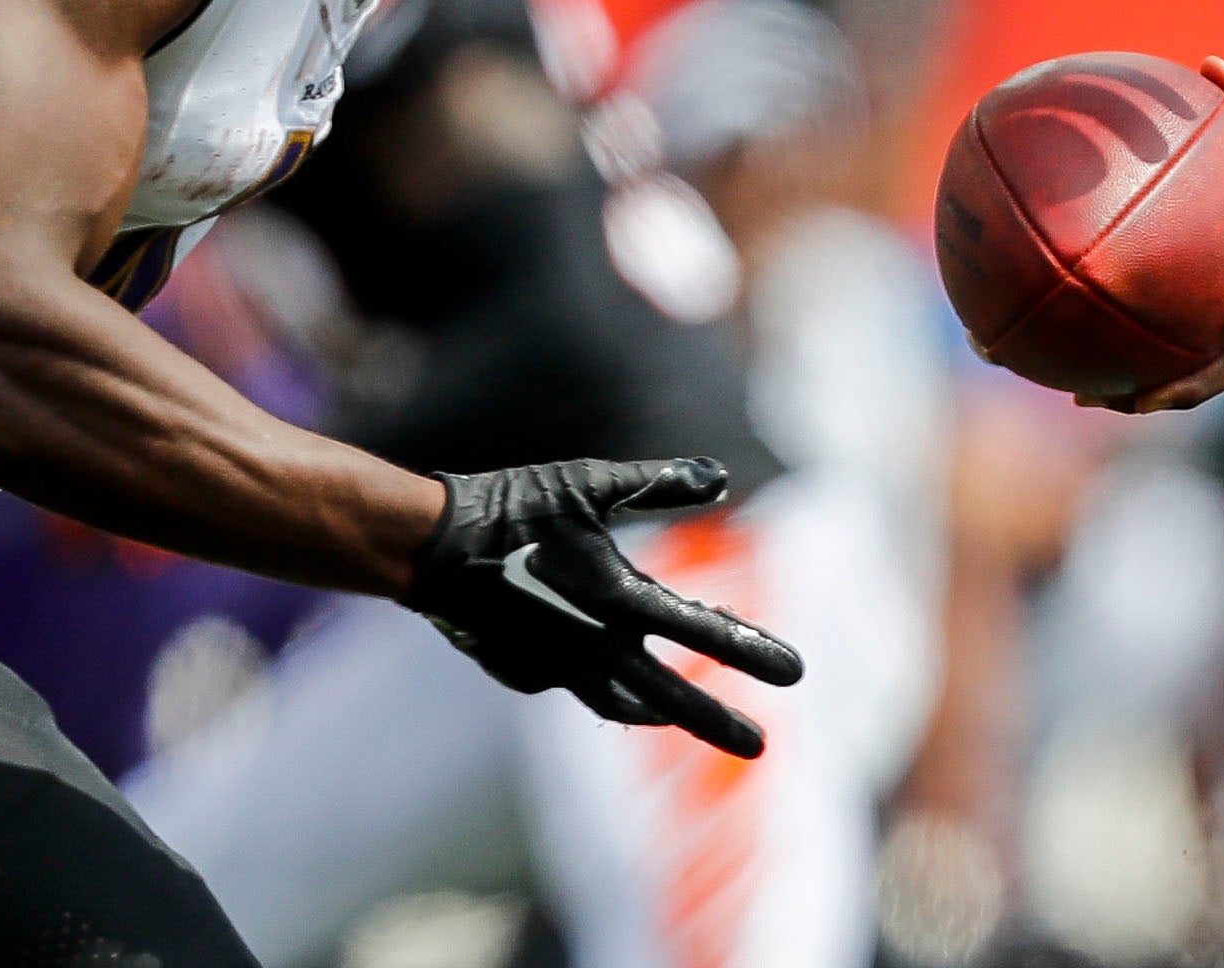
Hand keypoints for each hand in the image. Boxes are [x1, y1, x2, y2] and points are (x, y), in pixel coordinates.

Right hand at [405, 457, 803, 756]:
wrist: (426, 547)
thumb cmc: (513, 505)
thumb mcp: (588, 483)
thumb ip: (658, 482)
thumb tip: (720, 476)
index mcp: (616, 598)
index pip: (700, 629)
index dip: (751, 648)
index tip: (796, 672)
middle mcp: (591, 645)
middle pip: (668, 697)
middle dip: (716, 723)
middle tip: (759, 746)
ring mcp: (554, 668)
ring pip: (618, 702)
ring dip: (657, 710)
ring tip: (681, 715)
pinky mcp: (522, 674)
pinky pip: (570, 681)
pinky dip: (593, 676)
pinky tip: (592, 659)